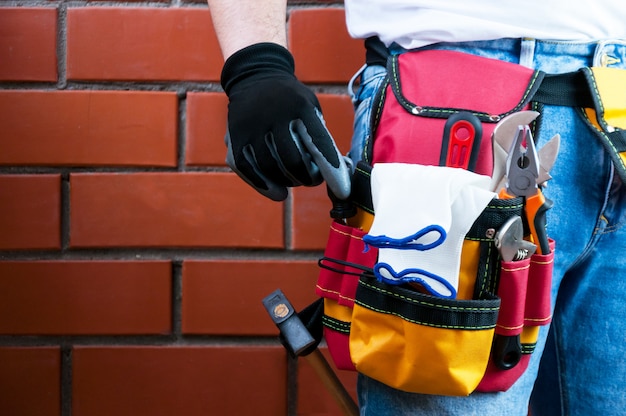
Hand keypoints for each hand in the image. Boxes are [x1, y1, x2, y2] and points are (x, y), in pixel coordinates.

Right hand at [221, 43, 350, 200]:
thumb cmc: (291, 100)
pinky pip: (246, 167)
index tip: (342, 188)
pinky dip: (262, 184)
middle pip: (292, 160)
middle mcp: (274, 114)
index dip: (330, 166)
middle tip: (312, 180)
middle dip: (306, 178)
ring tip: (295, 182)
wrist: (256, 76)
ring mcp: (252, 125)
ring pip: (269, 167)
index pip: (318, 140)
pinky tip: (276, 192)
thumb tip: (335, 171)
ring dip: (286, 182)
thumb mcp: (309, 106)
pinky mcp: (235, 135)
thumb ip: (319, 134)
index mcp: (299, 105)